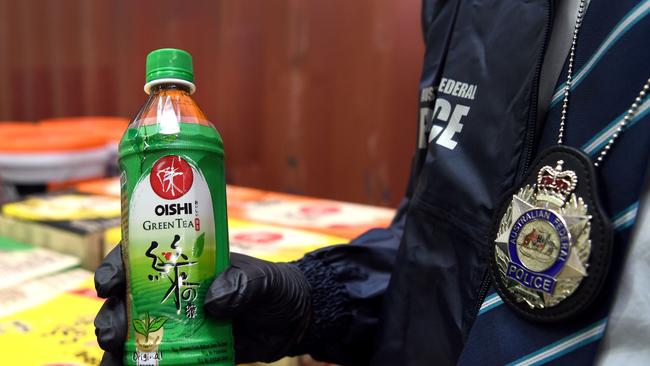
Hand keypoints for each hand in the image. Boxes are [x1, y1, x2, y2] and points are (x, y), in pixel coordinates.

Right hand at [94, 245, 312, 364]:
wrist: (290, 323)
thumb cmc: (274, 289)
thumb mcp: (265, 279)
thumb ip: (243, 284)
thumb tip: (213, 302)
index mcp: (185, 264)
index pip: (140, 258)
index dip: (116, 267)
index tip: (109, 284)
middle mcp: (171, 292)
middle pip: (125, 301)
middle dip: (111, 316)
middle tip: (113, 333)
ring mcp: (174, 324)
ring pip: (130, 334)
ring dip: (116, 347)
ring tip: (116, 360)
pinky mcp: (182, 352)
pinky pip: (150, 361)